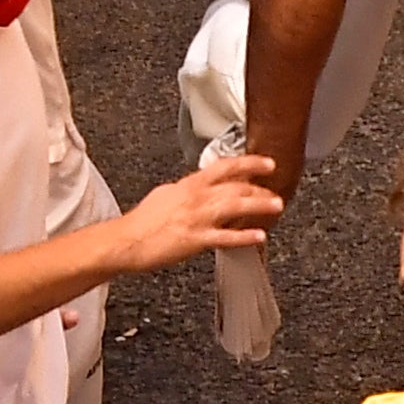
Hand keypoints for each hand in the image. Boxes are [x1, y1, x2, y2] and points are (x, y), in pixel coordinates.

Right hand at [120, 152, 285, 270]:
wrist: (127, 240)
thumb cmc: (142, 221)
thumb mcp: (165, 195)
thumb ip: (186, 190)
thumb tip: (198, 186)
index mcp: (188, 185)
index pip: (223, 167)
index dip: (248, 163)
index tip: (266, 163)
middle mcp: (195, 198)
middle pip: (233, 187)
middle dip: (259, 187)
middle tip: (276, 190)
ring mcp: (196, 218)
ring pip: (233, 207)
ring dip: (258, 205)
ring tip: (276, 205)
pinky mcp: (195, 239)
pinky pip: (225, 237)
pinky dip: (244, 236)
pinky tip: (259, 236)